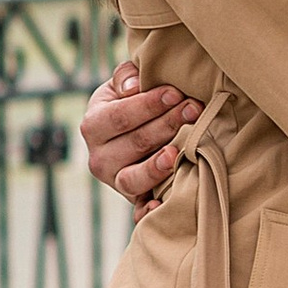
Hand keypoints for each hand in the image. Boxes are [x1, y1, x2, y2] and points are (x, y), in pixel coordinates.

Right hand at [83, 59, 200, 215]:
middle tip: (195, 109)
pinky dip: (145, 211)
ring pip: (132, 178)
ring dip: (157, 166)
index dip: (149, 105)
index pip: (120, 116)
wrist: (128, 134)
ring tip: (177, 152)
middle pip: (134, 143)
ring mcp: (114, 182)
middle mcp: (98, 158)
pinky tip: (158, 204)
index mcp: (93, 126)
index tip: (176, 93)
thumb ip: (126, 76)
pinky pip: (136, 209)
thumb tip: (133, 87)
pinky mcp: (131, 200)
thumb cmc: (129, 103)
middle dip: (167, 125)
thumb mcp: (122, 86)